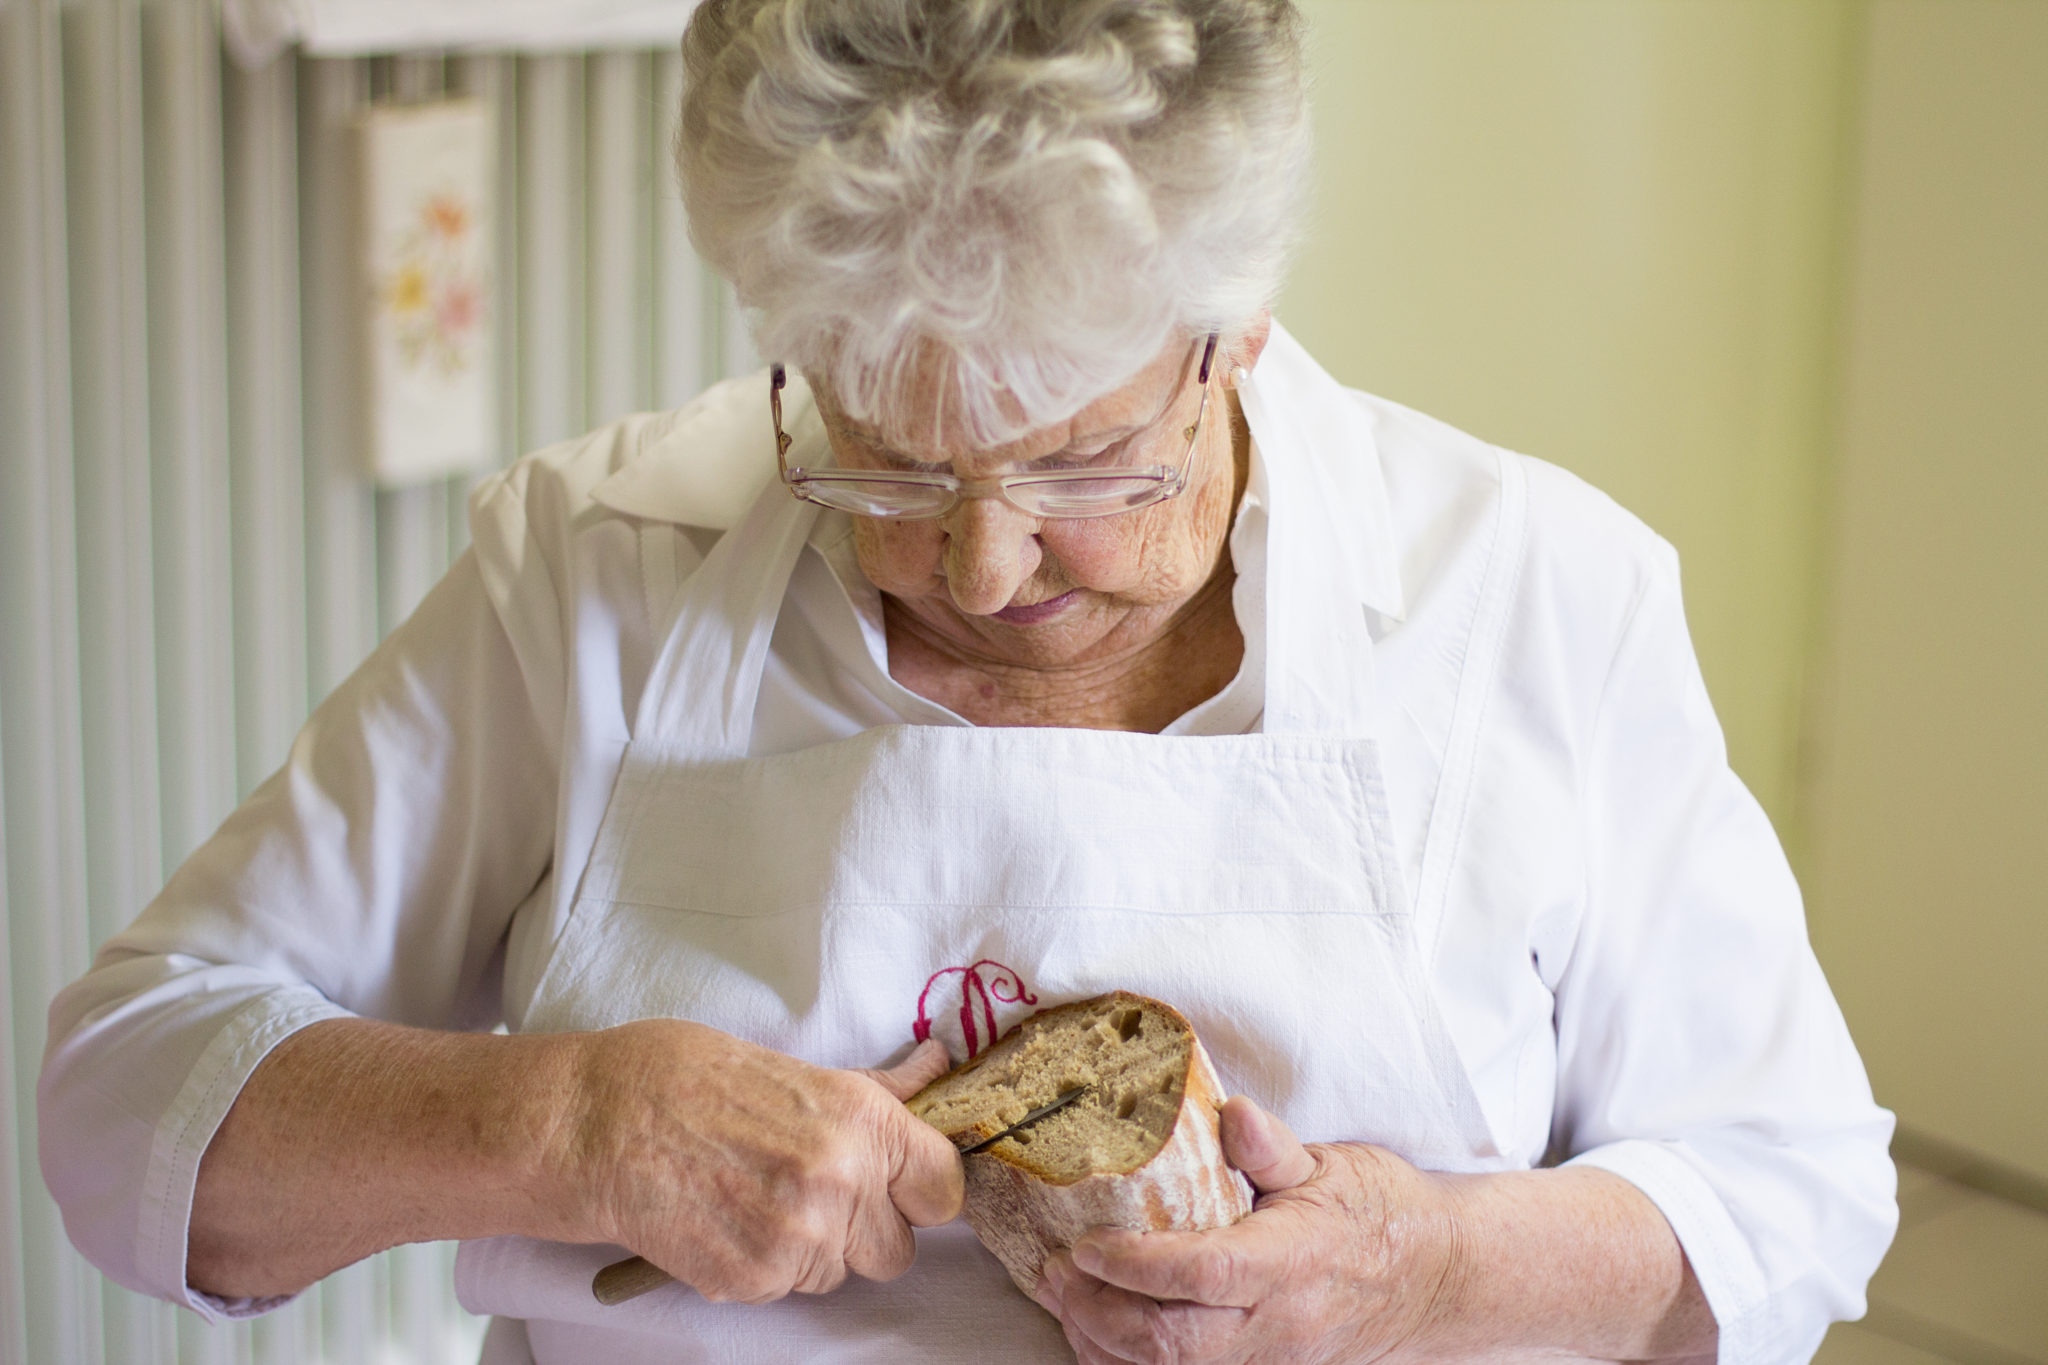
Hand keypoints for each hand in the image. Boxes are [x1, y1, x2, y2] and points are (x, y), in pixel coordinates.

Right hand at [553, 1021, 963, 1302]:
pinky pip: (786, 1289)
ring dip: (811, 1249)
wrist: (600, 1122)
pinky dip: (763, 1266)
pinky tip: (726, 1219)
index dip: (922, 1190)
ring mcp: (799, 1238)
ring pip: (840, 1273)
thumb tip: (933, 1072)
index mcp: (862, 1119)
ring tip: (755, 1197)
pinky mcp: (753, 1280)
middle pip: (899, 1249)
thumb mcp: (798, 1071)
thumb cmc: (688, 1079)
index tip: (901, 1186)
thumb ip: (874, 1091)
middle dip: (865, 1229)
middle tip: (814, 1192)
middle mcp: (842, 1180)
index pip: (944, 1186)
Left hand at [1033, 1097, 1461, 1363]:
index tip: (1085, 1242)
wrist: (1435, 1281)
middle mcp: (1275, 1325)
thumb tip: (1231, 1112)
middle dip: (1097, 1311)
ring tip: (1060, 1295)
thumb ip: (1270, 1147)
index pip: (1204, 1274)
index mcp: (1292, 1262)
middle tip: (1051, 1269)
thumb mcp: (1331, 1164)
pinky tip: (1094, 1329)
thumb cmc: (1379, 1214)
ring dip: (1100, 1342)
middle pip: (1171, 1343)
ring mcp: (1264, 1361)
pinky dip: (1125, 1362)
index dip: (1136, 1265)